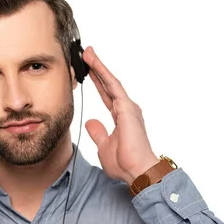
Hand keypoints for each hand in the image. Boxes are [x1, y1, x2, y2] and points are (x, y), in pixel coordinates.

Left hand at [83, 46, 158, 184]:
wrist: (137, 171)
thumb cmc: (125, 163)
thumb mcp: (104, 146)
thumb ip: (98, 133)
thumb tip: (91, 122)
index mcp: (121, 117)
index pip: (106, 95)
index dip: (97, 82)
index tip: (88, 71)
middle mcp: (126, 109)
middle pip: (108, 84)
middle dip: (97, 69)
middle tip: (86, 54)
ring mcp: (128, 107)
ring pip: (111, 81)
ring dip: (99, 66)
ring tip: (88, 53)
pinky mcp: (127, 108)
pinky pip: (113, 86)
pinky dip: (103, 73)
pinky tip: (95, 63)